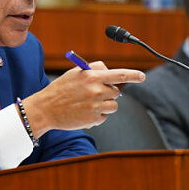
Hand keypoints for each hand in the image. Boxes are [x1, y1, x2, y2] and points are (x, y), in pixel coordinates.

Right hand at [22, 61, 144, 137]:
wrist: (46, 109)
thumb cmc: (61, 89)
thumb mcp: (75, 73)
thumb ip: (94, 70)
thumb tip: (111, 73)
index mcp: (92, 76)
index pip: (120, 74)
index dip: (134, 75)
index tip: (142, 76)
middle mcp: (96, 91)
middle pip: (116, 92)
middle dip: (108, 93)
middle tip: (93, 94)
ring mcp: (96, 106)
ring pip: (113, 105)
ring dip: (105, 105)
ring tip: (88, 104)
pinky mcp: (94, 119)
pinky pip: (104, 116)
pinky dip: (97, 115)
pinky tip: (83, 112)